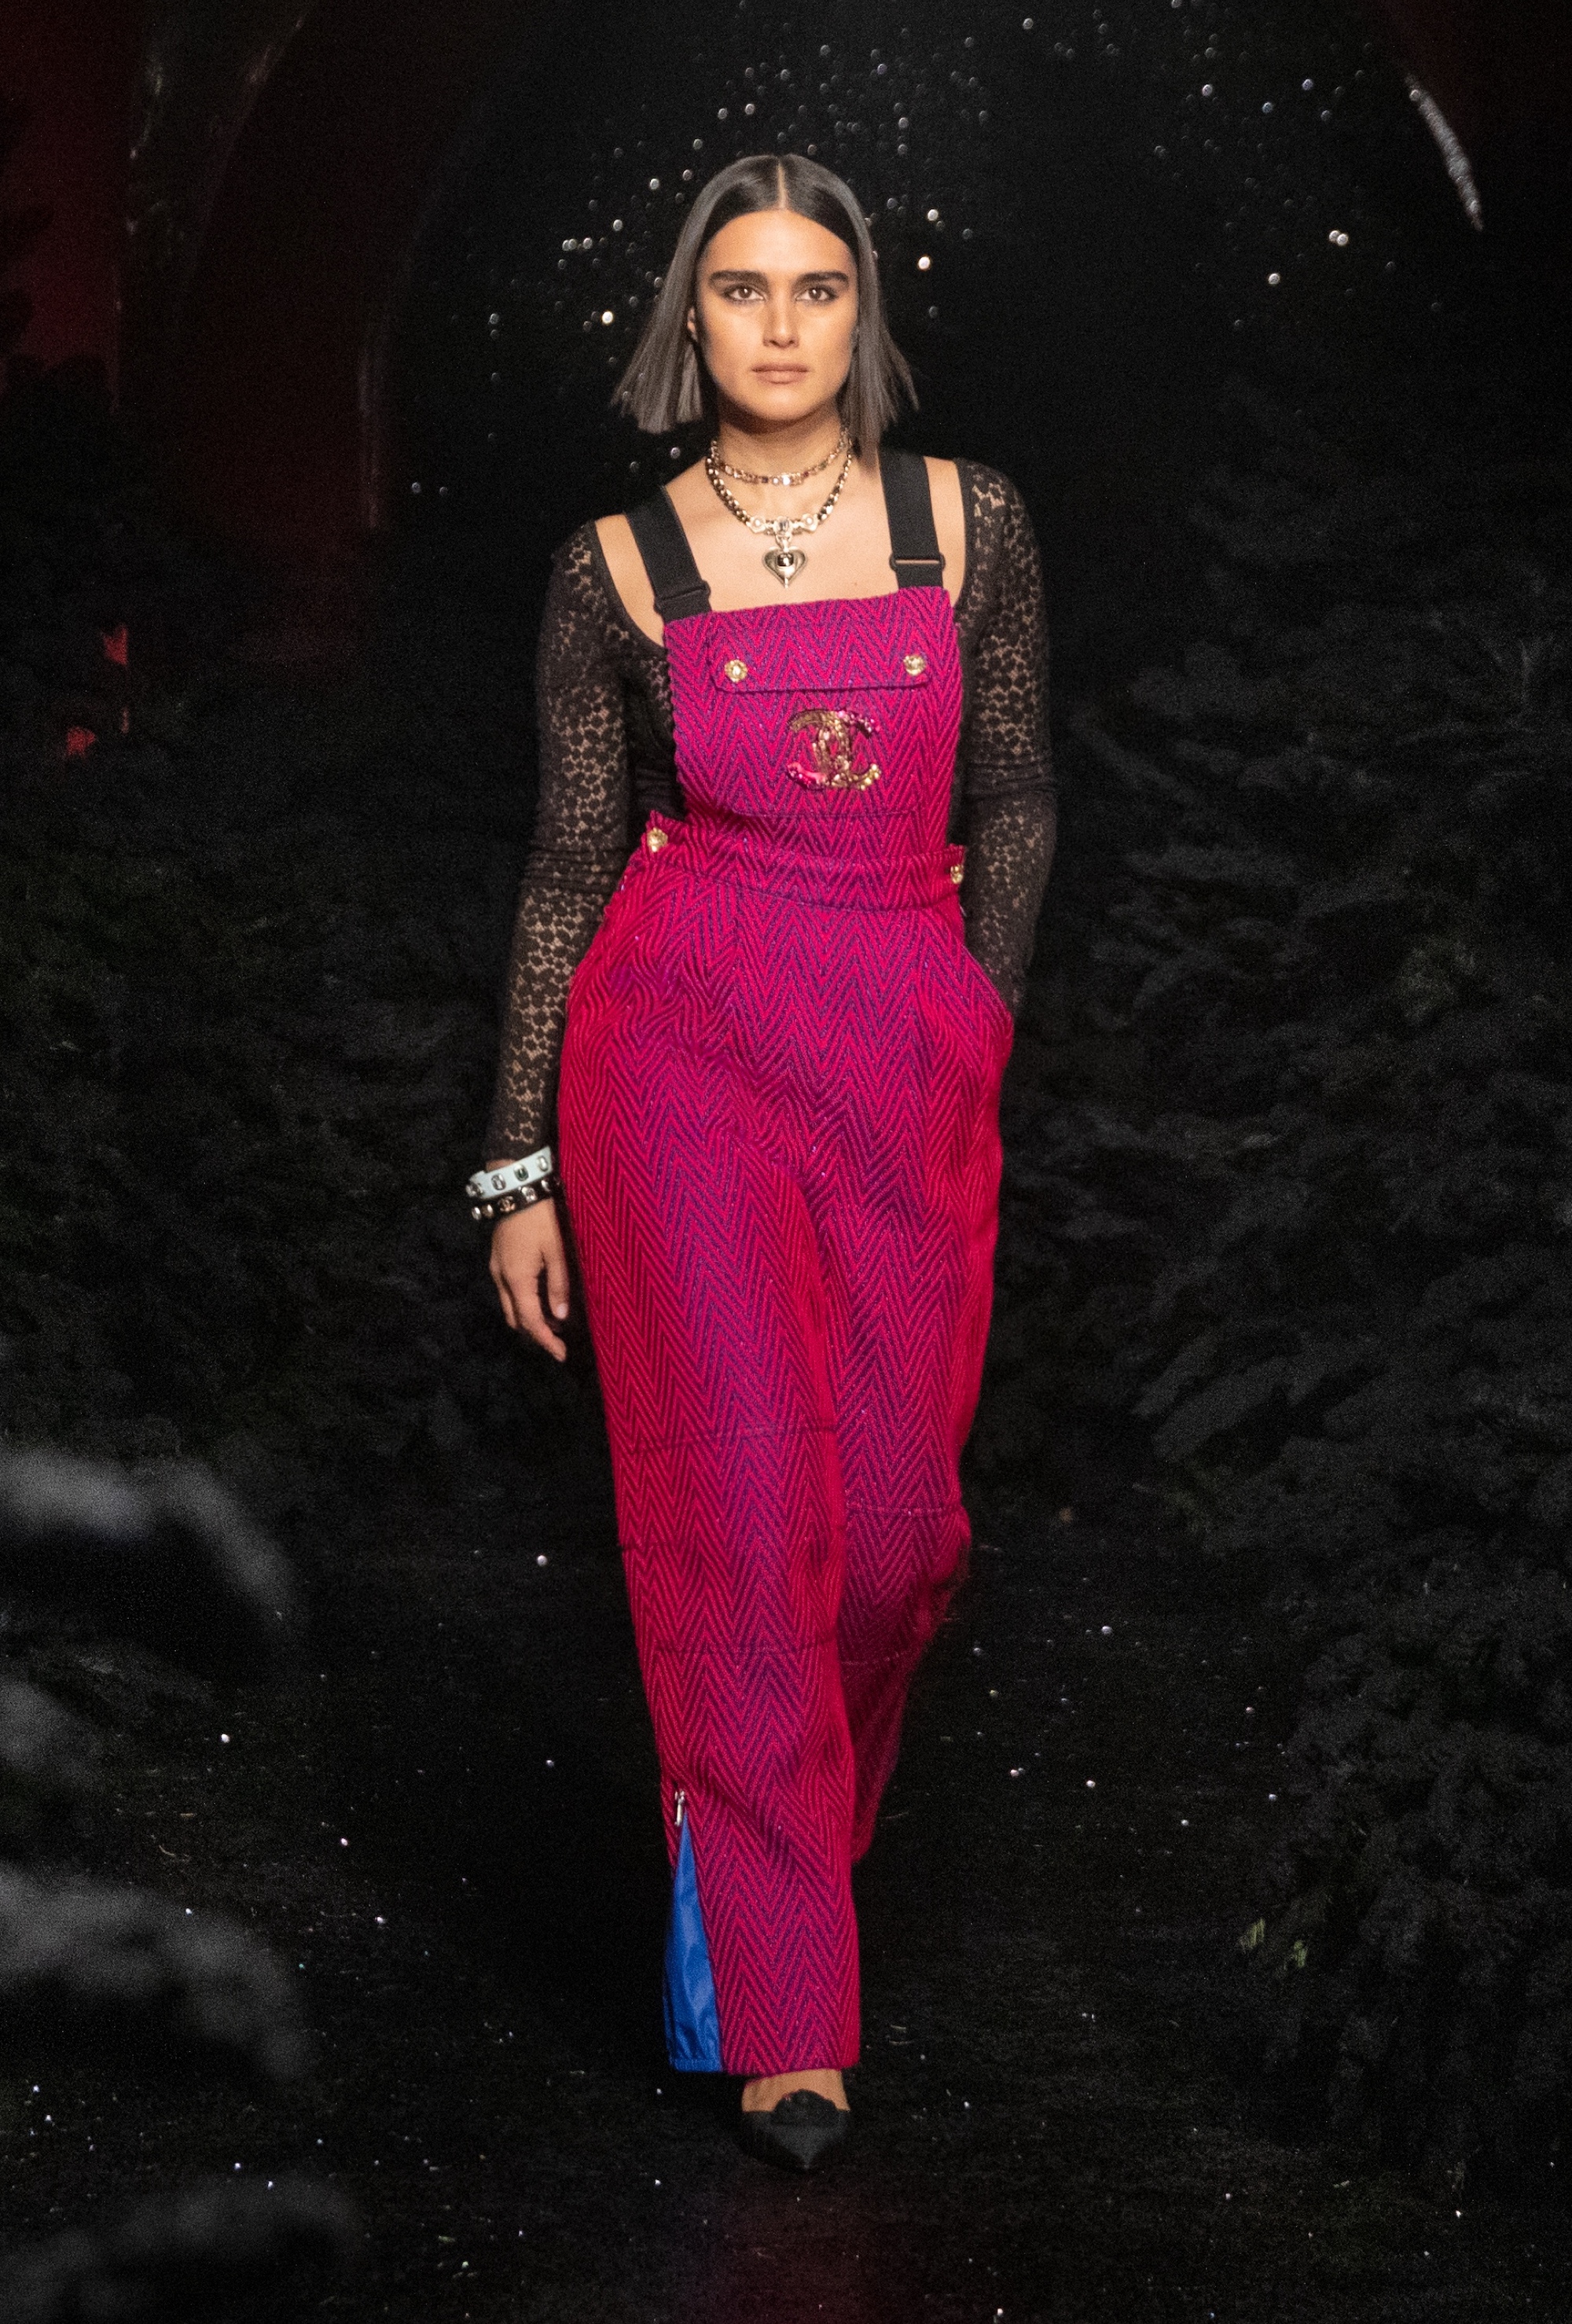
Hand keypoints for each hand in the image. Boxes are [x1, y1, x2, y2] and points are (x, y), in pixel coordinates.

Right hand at [489, 1199, 570, 1360]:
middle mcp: (501, 1278)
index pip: (530, 1321)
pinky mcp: (498, 1259)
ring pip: (509, 1305)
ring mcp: (496, 1268)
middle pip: (515, 1318)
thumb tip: (559, 1317)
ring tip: (553, 1322)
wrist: (516, 1187)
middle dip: (535, 1333)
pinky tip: (540, 1299)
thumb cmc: (541, 1218)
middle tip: (558, 1340)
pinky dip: (522, 1302)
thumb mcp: (557, 1250)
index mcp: (517, 1279)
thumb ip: (559, 1285)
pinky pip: (508, 1291)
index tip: (561, 1355)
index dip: (546, 1340)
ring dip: (528, 1318)